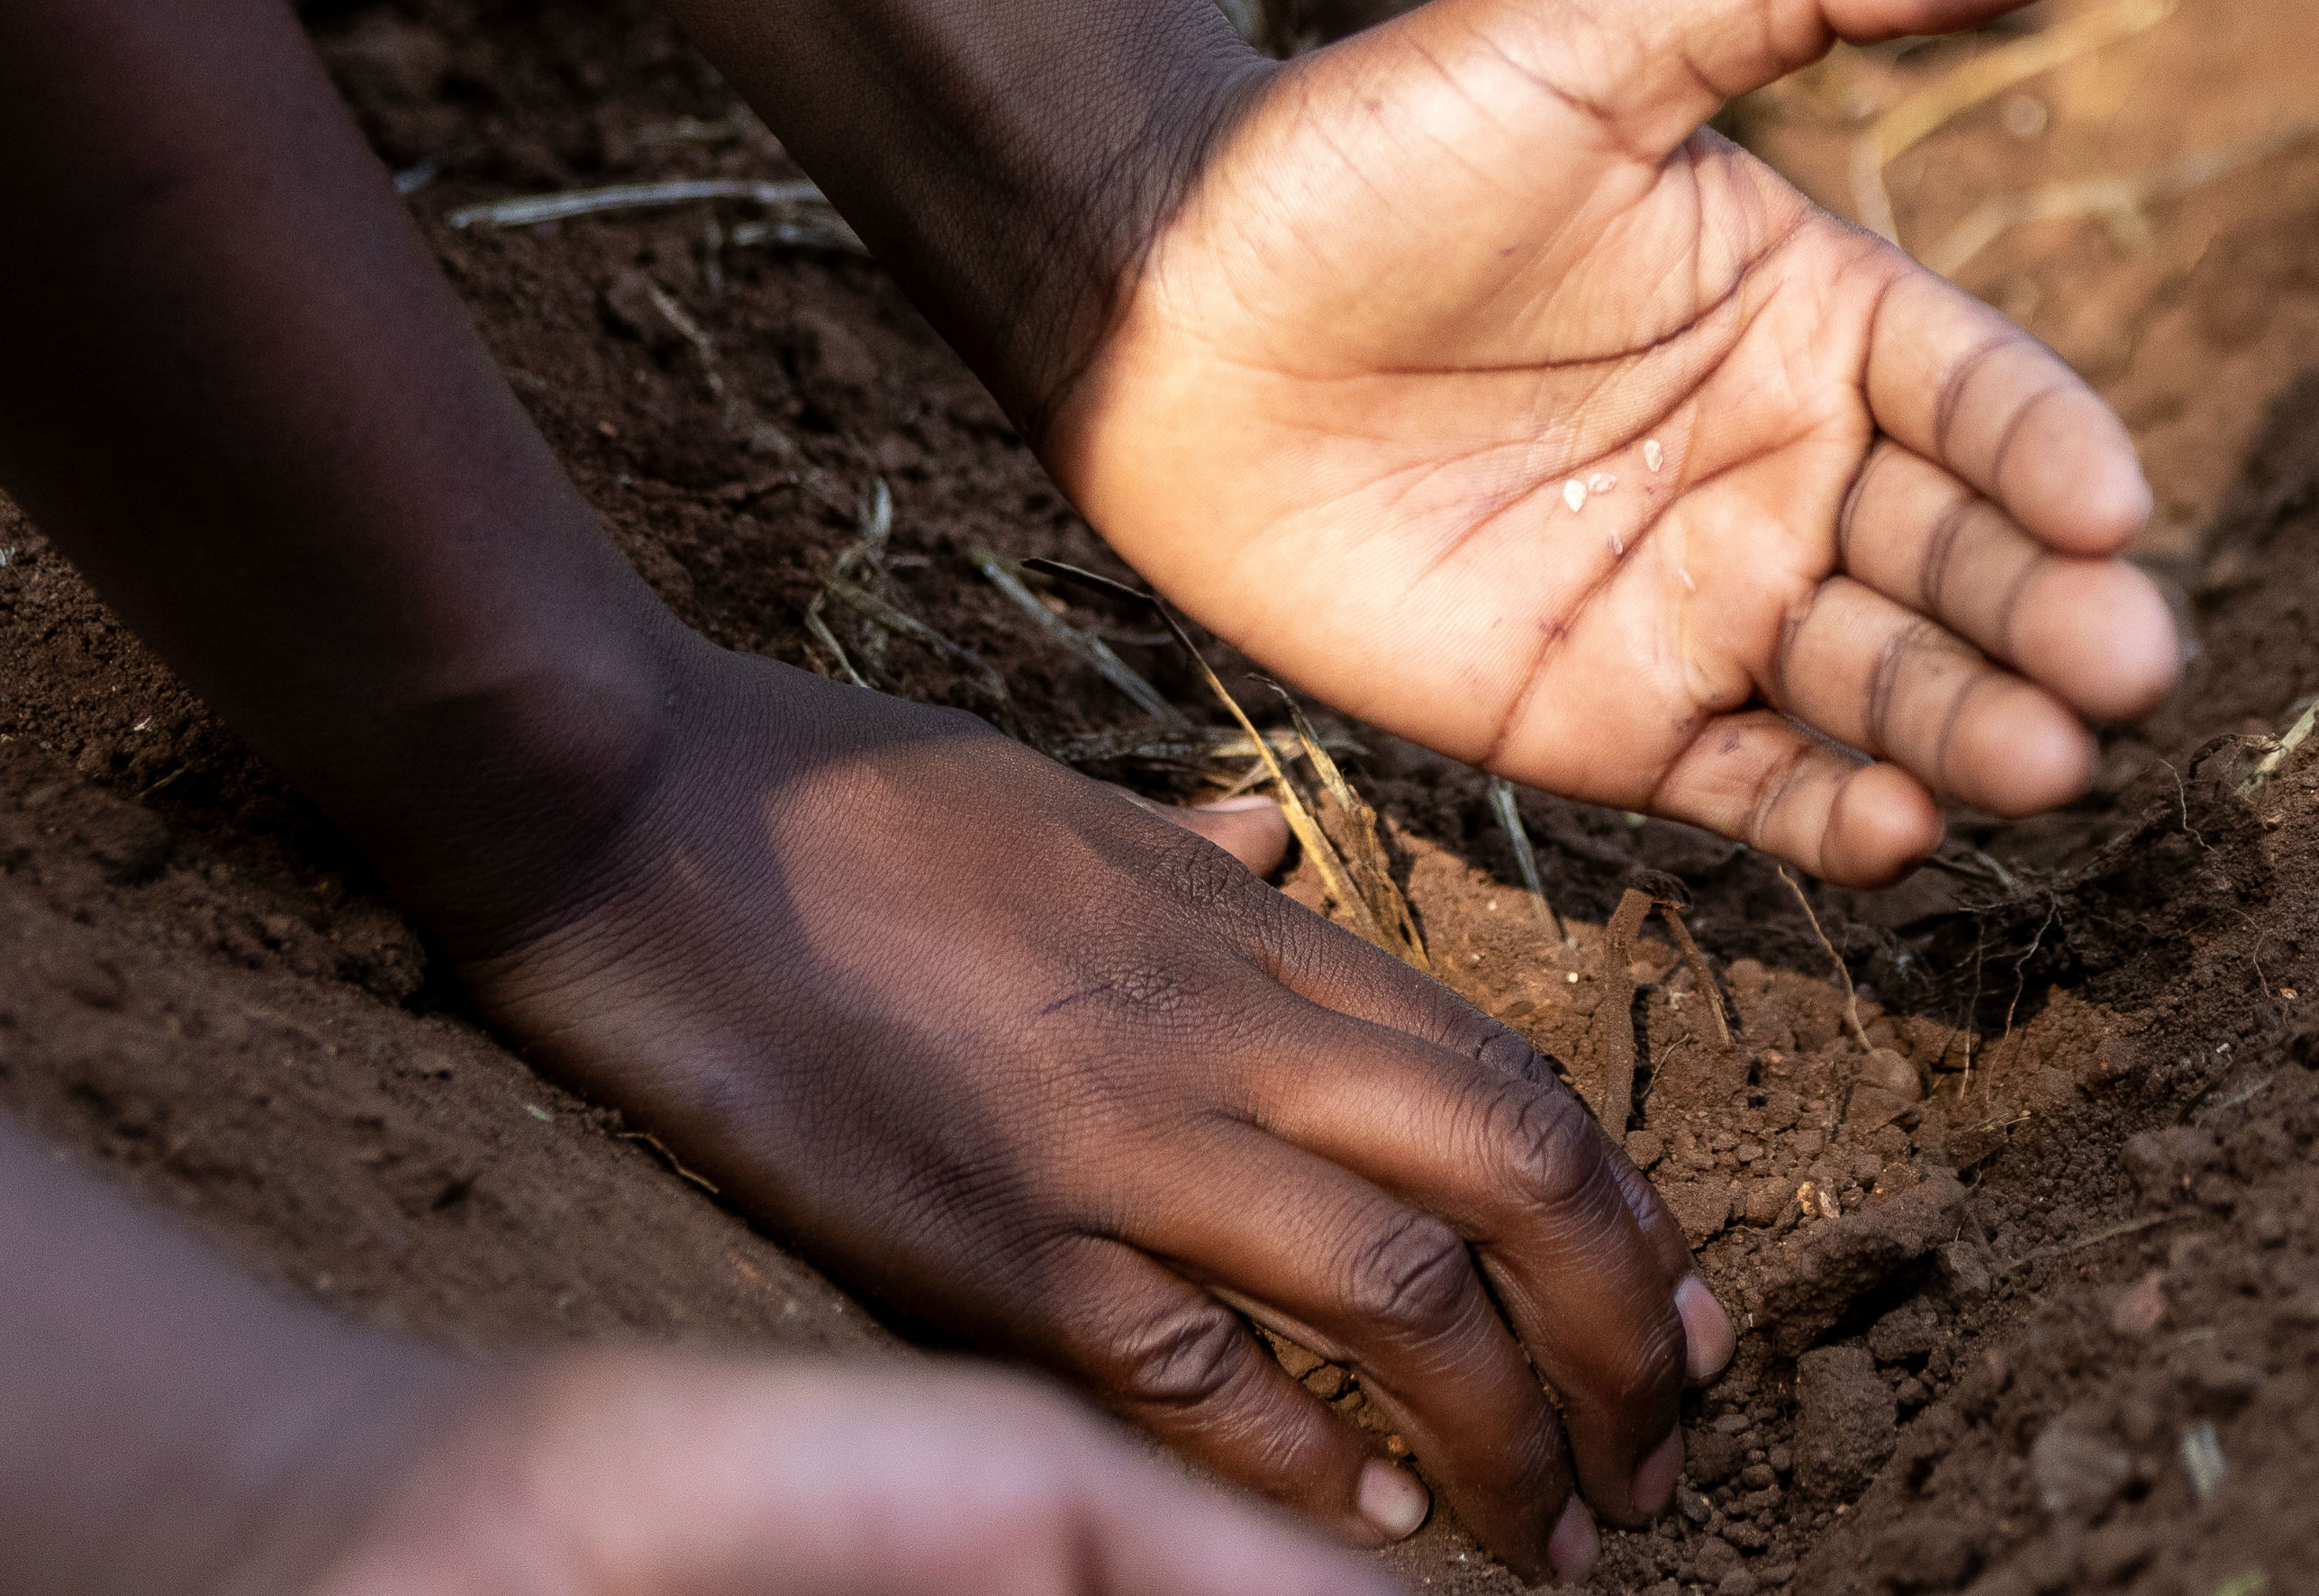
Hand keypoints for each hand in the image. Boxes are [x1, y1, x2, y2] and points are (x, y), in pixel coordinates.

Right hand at [445, 641, 1726, 1581]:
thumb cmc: (838, 796)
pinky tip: (1371, 1526)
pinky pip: (1195, 1372)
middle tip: (1663, 1463)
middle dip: (1628, 1341)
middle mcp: (1222, 1034)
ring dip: (1510, 1434)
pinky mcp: (989, 1240)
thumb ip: (1187, 849)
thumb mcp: (1062, 797)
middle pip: (1517, 1185)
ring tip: (1554, 1536)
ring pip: (1401, 1294)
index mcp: (1250, 934)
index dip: (1635, 1219)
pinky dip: (1302, 1464)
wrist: (627, 805)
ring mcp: (1114, 1139)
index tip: (1691, 1323)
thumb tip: (1266, 848)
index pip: (1518, 1082)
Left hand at [1057, 0, 2181, 886]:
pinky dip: (1831, 822)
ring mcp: (1703, 603)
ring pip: (1883, 683)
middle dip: (2054, 616)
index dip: (2056, 455)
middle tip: (2133, 667)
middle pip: (1961, 556)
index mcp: (1814, 313)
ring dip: (1977, 728)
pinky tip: (1900, 831)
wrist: (1164, 306)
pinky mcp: (1607, 721)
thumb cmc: (1372, 148)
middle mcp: (1787, 467)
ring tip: (2050, 764)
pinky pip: (1750, 786)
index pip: (1985, 395)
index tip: (2113, 507)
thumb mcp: (1593, 30)